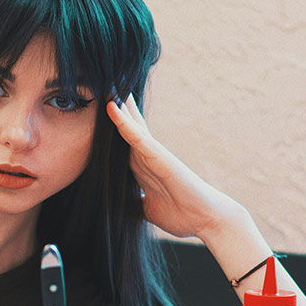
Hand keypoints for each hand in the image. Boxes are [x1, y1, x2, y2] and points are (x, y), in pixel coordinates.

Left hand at [106, 94, 241, 241]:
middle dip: (117, 110)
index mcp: (143, 169)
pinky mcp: (160, 158)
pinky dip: (124, 124)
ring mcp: (154, 155)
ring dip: (119, 107)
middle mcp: (148, 158)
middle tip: (104, 87)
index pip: (123, 145)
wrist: (206, 221)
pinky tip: (114, 108)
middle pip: (128, 128)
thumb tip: (119, 207)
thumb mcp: (147, 209)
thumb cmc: (181, 215)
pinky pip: (138, 138)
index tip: (98, 113)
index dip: (112, 130)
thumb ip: (134, 203)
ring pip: (131, 127)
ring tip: (106, 85)